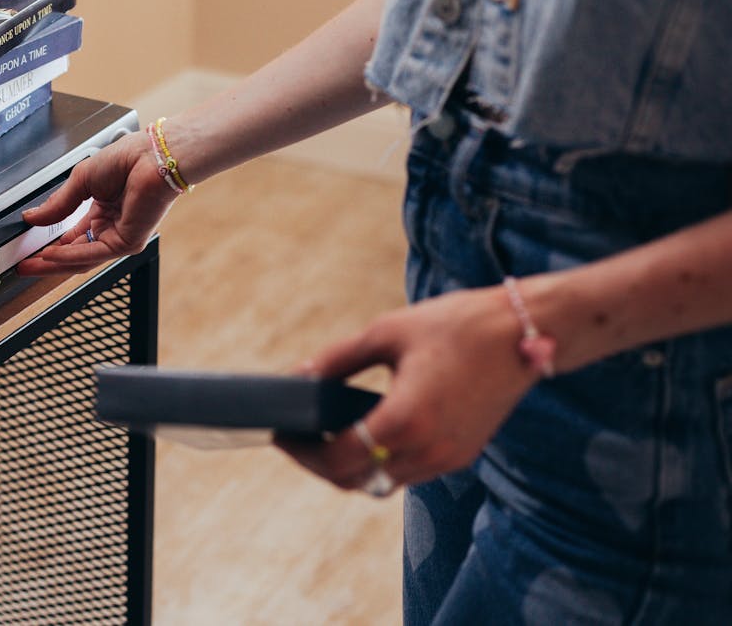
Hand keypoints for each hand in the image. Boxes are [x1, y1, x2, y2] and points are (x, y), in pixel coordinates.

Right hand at [16, 130, 179, 275]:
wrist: (149, 156)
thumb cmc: (127, 159)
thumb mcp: (81, 181)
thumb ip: (58, 204)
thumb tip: (33, 217)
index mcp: (102, 211)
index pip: (72, 238)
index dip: (50, 245)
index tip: (28, 250)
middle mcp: (111, 227)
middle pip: (74, 254)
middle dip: (47, 261)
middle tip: (24, 264)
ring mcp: (119, 237)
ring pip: (80, 259)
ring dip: (54, 263)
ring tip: (30, 265)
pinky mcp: (126, 243)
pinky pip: (91, 254)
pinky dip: (68, 256)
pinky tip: (50, 255)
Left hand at [274, 285, 540, 493]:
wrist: (526, 332)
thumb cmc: (457, 324)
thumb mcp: (387, 332)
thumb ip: (338, 360)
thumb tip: (298, 376)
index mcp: (406, 419)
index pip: (338, 459)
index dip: (302, 451)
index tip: (281, 433)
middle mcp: (428, 449)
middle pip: (357, 480)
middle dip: (321, 463)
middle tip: (298, 437)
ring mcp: (448, 458)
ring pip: (384, 482)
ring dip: (352, 466)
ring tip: (325, 434)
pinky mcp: (462, 455)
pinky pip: (410, 472)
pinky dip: (382, 461)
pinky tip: (365, 432)